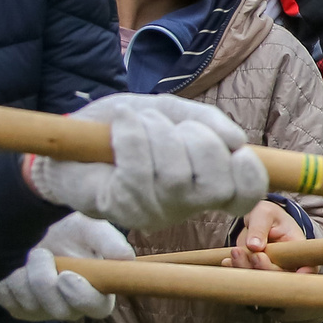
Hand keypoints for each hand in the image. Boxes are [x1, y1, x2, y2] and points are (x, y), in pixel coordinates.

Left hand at [0, 214, 130, 321]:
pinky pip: (9, 301)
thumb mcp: (91, 228)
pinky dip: (8, 279)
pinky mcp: (17, 307)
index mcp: (96, 290)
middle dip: (46, 282)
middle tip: (41, 254)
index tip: (67, 275)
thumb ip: (110, 243)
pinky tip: (16, 264)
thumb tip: (127, 258)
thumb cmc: (67, 228)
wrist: (31, 223)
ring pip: (31, 304)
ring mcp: (43, 309)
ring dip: (26, 276)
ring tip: (29, 253)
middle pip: (60, 310)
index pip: (97, 308)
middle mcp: (71, 305)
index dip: (83, 297)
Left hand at [26, 94, 268, 232]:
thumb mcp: (172, 112)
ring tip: (143, 120)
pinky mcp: (122, 207)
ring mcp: (154, 210)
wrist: (71, 140)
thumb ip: (206, 121)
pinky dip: (132, 135)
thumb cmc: (127, 127)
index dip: (251, 175)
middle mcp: (185, 205)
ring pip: (175, 175)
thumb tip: (237, 141)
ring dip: (159, 134)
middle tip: (178, 126)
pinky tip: (122, 122)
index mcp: (205, 184)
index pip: (246, 197)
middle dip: (201, 142)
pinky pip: (138, 171)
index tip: (236, 150)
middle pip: (216, 185)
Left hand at [228, 199, 307, 272]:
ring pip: (261, 279)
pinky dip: (235, 269)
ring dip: (247, 268)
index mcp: (297, 248)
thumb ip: (260, 227)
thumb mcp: (264, 213)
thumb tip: (254, 246)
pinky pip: (245, 277)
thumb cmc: (266, 215)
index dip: (306, 272)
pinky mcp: (254, 271)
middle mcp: (286, 263)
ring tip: (235, 252)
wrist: (254, 220)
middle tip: (254, 254)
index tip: (298, 272)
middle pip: (281, 275)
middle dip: (266, 268)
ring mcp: (269, 269)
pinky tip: (227, 261)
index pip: (308, 265)